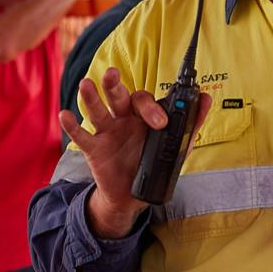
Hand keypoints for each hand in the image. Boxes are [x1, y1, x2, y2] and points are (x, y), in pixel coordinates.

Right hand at [59, 66, 211, 238]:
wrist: (131, 196)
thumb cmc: (151, 165)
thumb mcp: (175, 147)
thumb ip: (191, 124)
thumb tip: (207, 99)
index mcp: (142, 117)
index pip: (144, 101)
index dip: (152, 108)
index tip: (160, 123)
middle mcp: (123, 120)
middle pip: (118, 97)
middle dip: (115, 86)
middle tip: (113, 75)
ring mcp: (107, 133)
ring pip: (98, 111)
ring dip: (91, 97)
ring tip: (86, 84)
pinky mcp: (94, 149)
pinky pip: (81, 136)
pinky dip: (72, 126)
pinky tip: (65, 115)